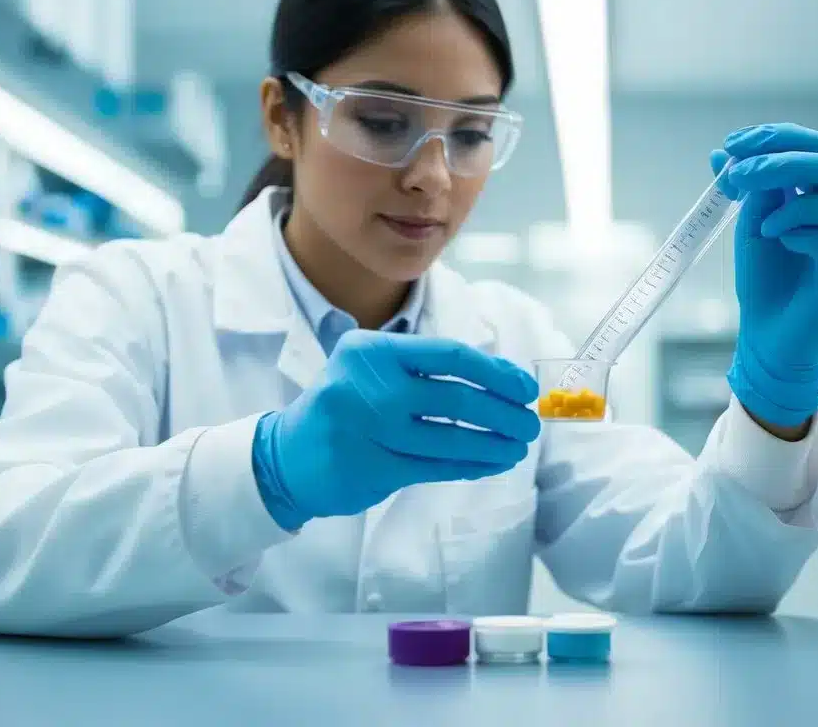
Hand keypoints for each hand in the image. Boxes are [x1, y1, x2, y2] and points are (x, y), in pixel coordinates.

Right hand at [252, 329, 541, 529]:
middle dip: (504, 413)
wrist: (287, 455)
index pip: (451, 355)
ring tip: (517, 446)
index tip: (525, 388)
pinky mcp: (371, 468)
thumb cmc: (346, 404)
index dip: (496, 372)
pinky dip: (470, 465)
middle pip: (457, 398)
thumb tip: (501, 380)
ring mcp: (367, 430)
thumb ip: (424, 368)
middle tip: (530, 423)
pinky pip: (436, 467)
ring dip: (494, 444)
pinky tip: (491, 463)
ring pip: (450, 437)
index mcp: (372, 350)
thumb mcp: (372, 367)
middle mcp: (367, 385)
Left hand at [710, 123, 817, 428]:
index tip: (733, 144)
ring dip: (791, 199)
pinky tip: (778, 241)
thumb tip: (723, 152)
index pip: (815, 146)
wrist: (769, 339)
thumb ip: (746, 189)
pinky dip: (801, 231)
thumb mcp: (751, 226)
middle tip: (740, 174)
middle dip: (781, 160)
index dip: (776, 137)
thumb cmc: (765, 283)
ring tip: (761, 223)